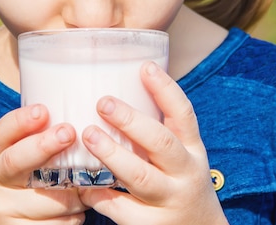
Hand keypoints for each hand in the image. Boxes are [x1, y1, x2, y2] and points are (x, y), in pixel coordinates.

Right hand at [0, 105, 86, 223]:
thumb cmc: (20, 181)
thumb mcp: (20, 155)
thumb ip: (40, 138)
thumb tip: (83, 113)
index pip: (4, 132)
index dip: (22, 120)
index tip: (42, 110)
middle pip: (16, 161)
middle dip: (43, 145)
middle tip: (68, 132)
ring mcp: (4, 209)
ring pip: (50, 198)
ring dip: (76, 192)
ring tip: (85, 186)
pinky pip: (58, 224)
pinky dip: (74, 216)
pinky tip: (76, 209)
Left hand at [78, 61, 228, 224]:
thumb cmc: (181, 183)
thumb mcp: (182, 156)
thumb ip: (158, 131)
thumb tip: (121, 90)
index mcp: (192, 149)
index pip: (184, 114)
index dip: (165, 89)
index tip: (145, 66)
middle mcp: (185, 173)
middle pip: (161, 142)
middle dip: (131, 121)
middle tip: (103, 102)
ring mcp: (169, 201)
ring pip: (140, 177)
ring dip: (112, 154)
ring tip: (88, 135)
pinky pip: (119, 209)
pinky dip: (98, 194)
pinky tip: (82, 182)